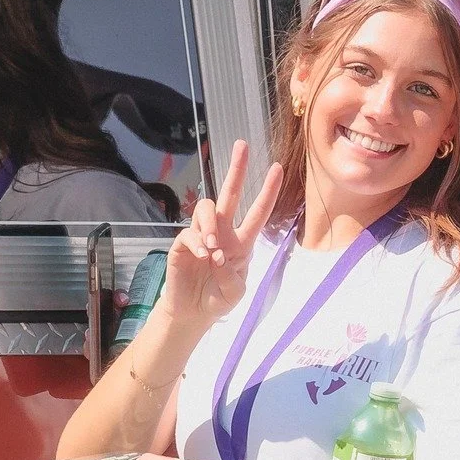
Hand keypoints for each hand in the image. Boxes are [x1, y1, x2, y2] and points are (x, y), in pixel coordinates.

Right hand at [162, 140, 285, 332]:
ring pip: (206, 208)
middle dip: (236, 169)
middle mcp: (222, 232)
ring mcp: (201, 235)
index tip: (278, 168)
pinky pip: (187, 232)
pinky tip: (200, 255)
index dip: (268, 191)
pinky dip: (196, 243)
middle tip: (242, 145)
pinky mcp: (181, 244)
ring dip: (209, 223)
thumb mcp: (234, 293)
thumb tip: (217, 254)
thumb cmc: (218, 300)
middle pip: (230, 193)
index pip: (257, 212)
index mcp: (241, 242)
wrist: (193, 313)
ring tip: (211, 247)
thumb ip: (230, 275)